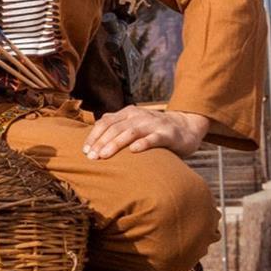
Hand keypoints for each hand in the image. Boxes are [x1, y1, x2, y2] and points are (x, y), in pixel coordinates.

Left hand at [83, 106, 208, 159]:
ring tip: (104, 156)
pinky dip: (143, 143)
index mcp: (127, 113)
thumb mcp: (134, 124)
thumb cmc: (154, 129)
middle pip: (115, 128)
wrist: (186, 126)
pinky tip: (134, 151)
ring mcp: (153, 124)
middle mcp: (138, 116)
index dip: (94, 136)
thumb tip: (94, 134)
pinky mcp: (167, 134)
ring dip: (115, 144)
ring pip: (130, 132)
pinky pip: (153, 138)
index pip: (105, 122)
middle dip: (101, 142)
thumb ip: (117, 126)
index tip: (85, 150)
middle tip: (91, 157)